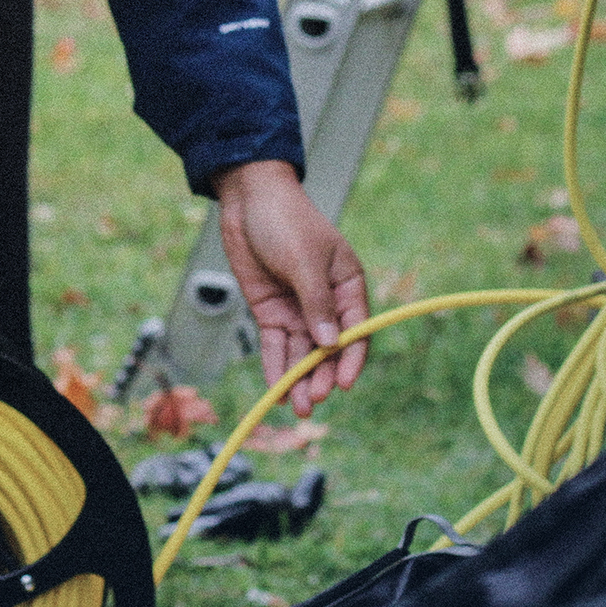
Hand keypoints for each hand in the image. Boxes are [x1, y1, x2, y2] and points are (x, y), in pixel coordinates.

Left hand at [210, 159, 368, 417]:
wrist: (248, 199)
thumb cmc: (286, 221)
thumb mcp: (305, 261)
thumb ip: (317, 303)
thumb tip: (330, 344)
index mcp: (347, 286)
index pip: (357, 330)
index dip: (350, 359)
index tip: (341, 383)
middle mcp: (325, 302)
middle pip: (328, 348)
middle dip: (320, 375)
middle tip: (310, 400)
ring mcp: (298, 308)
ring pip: (302, 352)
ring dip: (299, 378)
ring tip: (296, 406)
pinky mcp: (272, 311)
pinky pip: (277, 345)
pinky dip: (277, 366)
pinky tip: (277, 389)